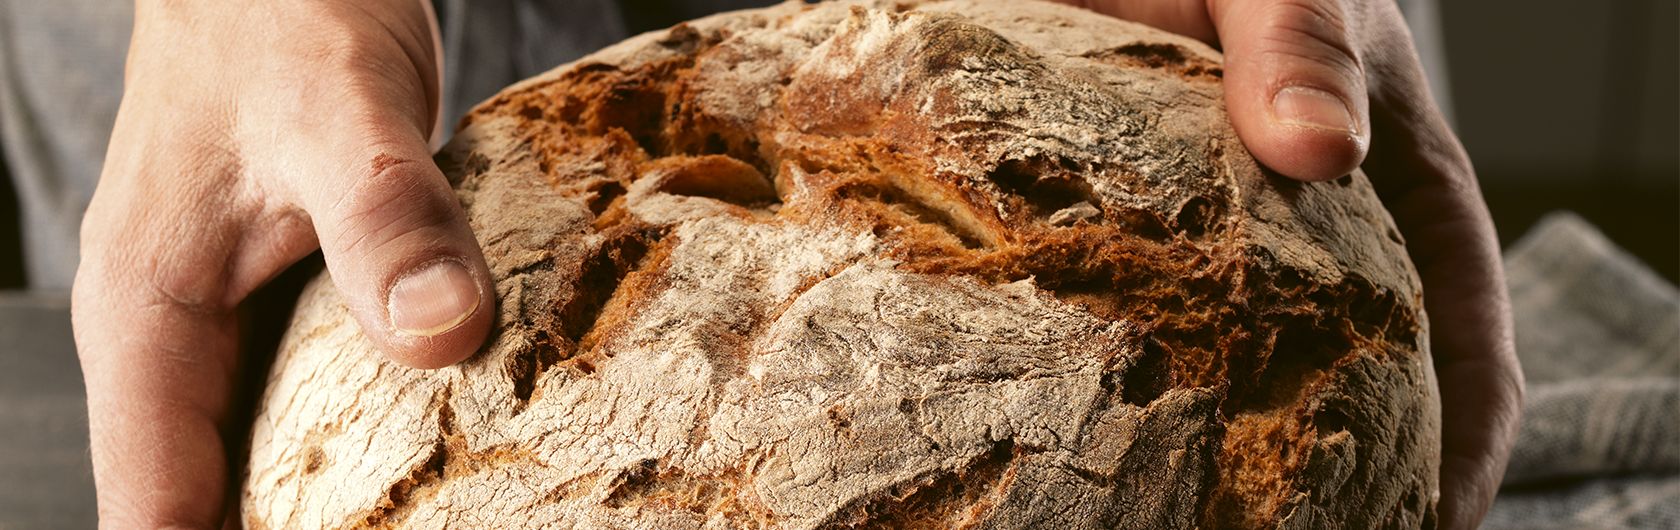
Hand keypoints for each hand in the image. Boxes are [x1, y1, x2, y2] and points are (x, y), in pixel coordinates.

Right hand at [72, 1, 491, 526]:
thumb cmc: (282, 15)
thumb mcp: (339, 109)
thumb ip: (384, 219)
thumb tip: (441, 334)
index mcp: (147, 319)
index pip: (155, 506)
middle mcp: (180, 342)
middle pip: (210, 503)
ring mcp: (236, 327)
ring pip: (270, 458)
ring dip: (338, 503)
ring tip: (432, 519)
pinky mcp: (296, 304)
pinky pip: (325, 402)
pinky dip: (375, 440)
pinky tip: (447, 457)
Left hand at [1052, 1, 1522, 527]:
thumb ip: (1304, 39)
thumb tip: (1318, 151)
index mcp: (1389, 182)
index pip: (1457, 326)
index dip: (1464, 435)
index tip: (1440, 517)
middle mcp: (1306, 236)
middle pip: (1350, 382)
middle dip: (1346, 478)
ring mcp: (1211, 251)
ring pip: (1230, 377)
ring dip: (1222, 463)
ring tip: (1195, 528)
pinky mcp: (1117, 246)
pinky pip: (1115, 337)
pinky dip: (1110, 401)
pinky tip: (1079, 454)